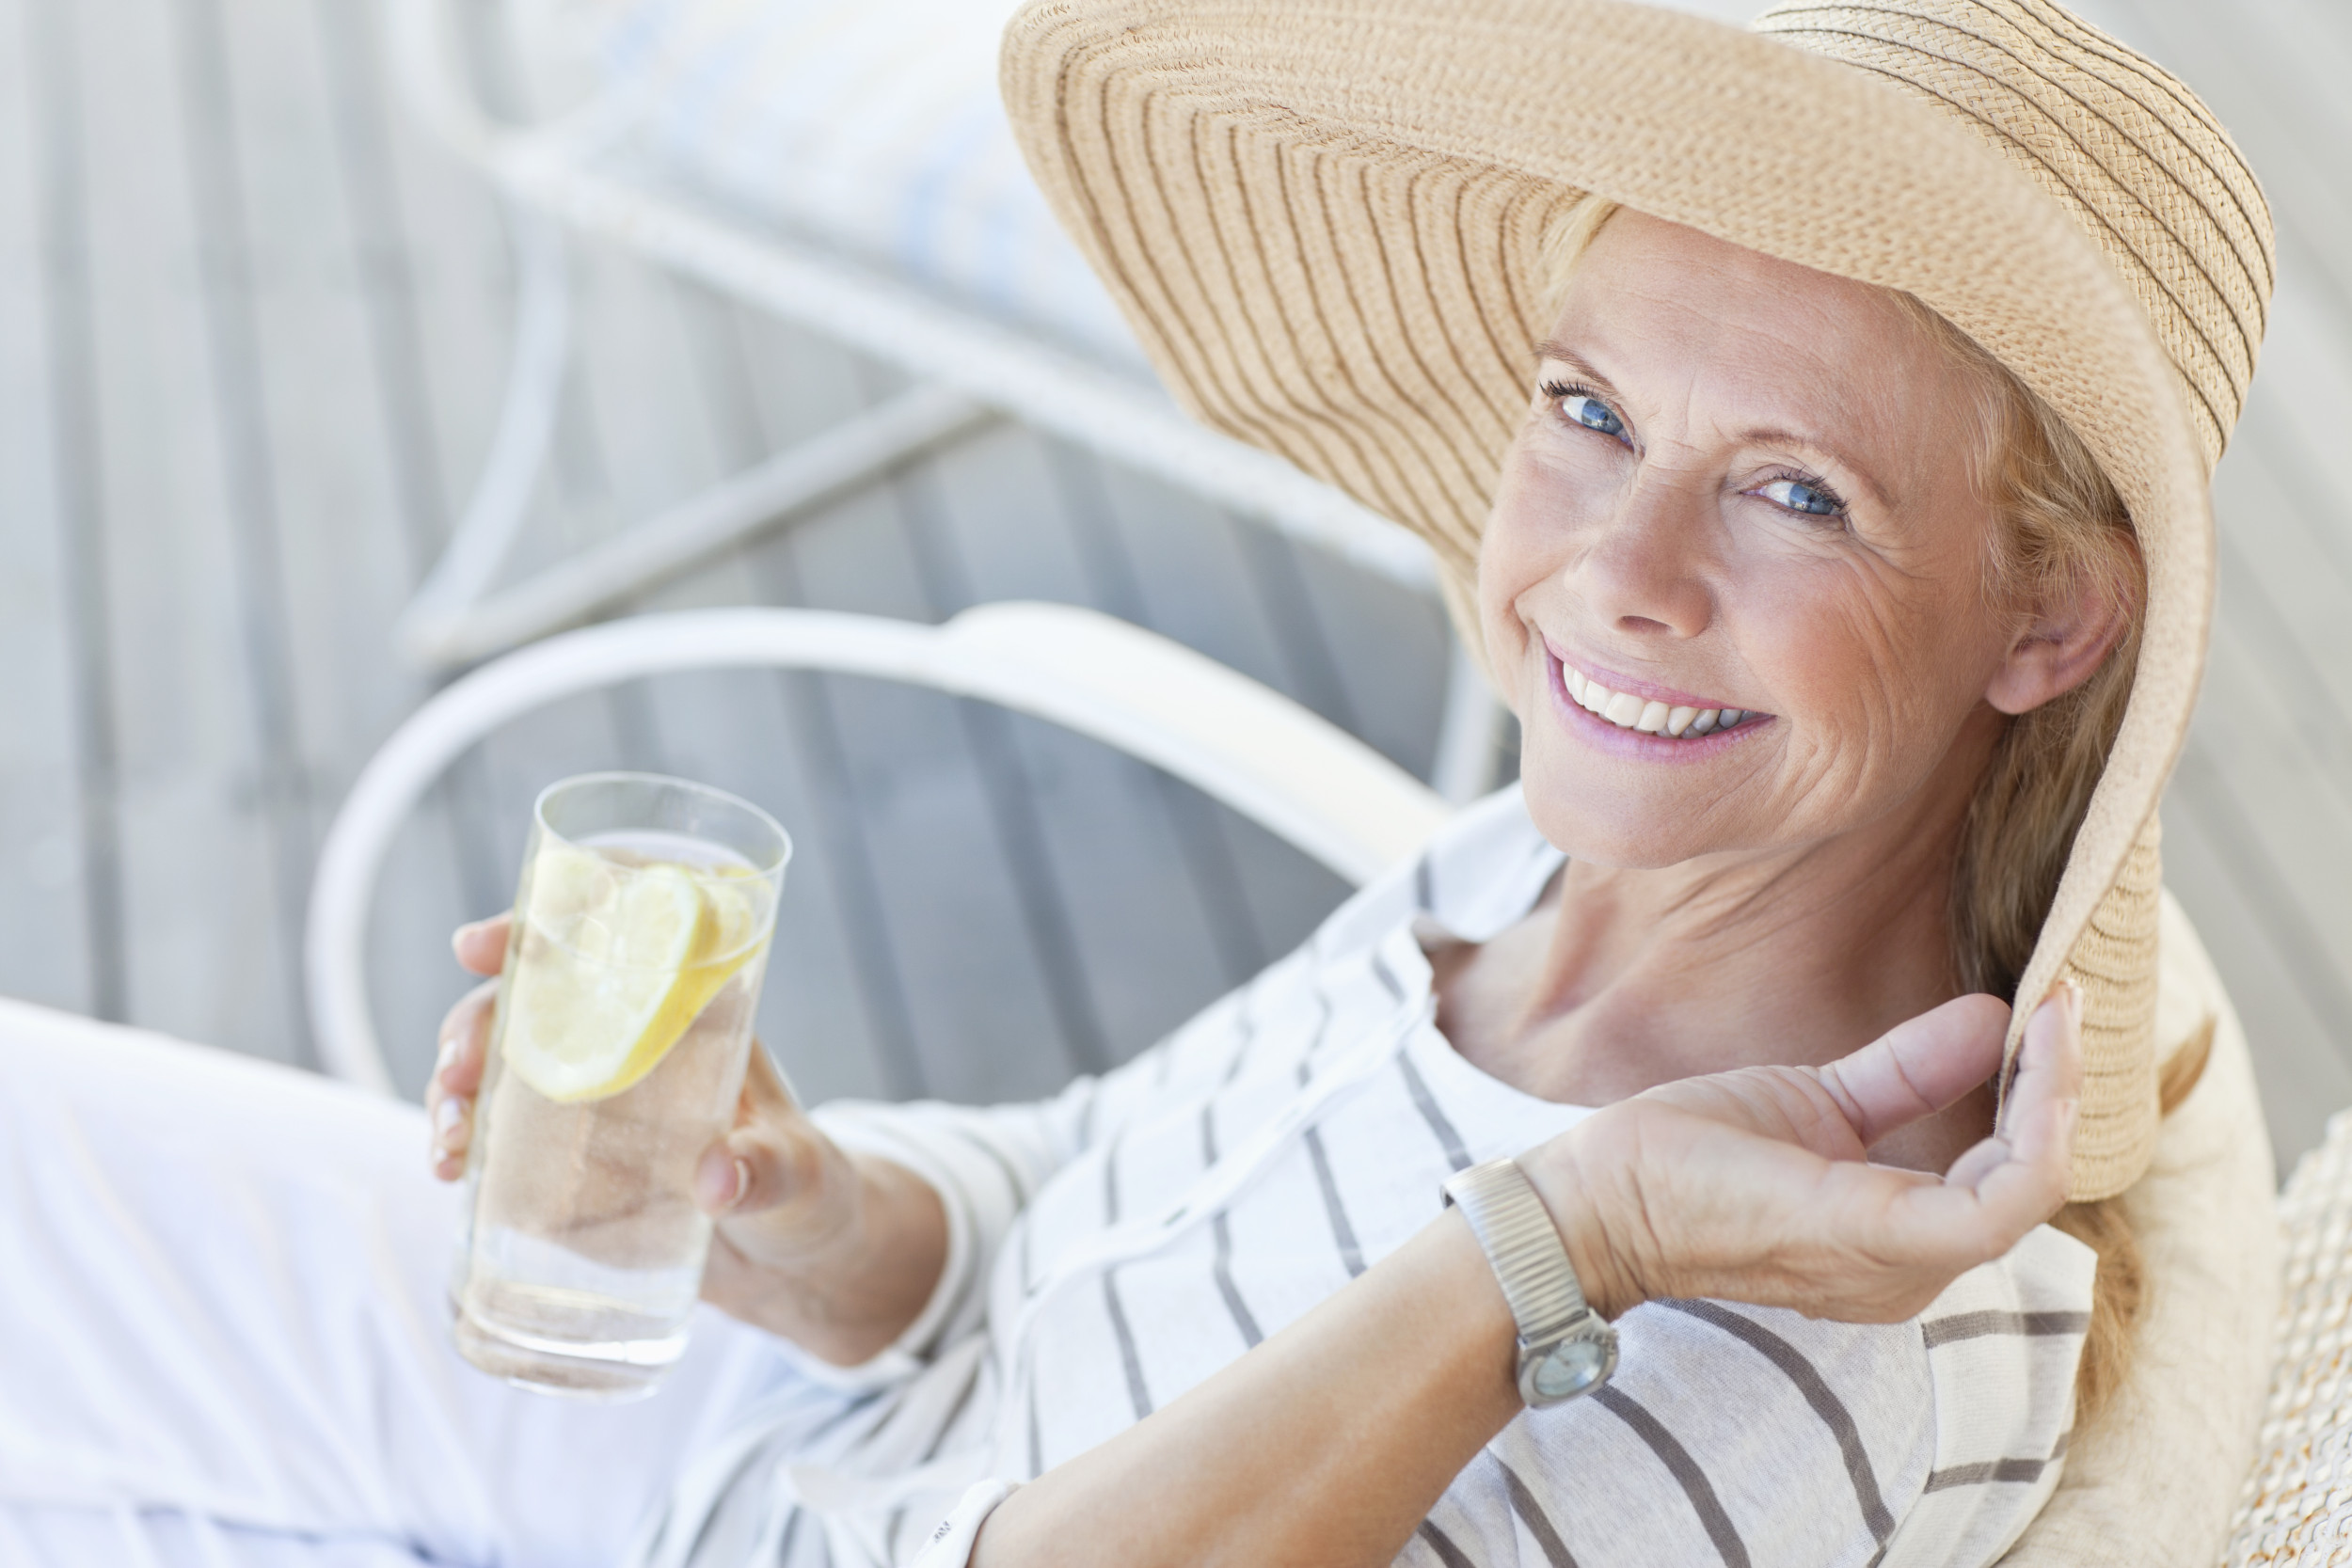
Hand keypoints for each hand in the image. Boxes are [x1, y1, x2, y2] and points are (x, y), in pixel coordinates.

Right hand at [426, 914, 941, 1361]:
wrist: (795, 1263)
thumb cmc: (811, 1190)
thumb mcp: (798, 1173)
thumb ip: (768, 1170)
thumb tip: (719, 1180)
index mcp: (690, 1013)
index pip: (609, 941)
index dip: (538, 926)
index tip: (478, 944)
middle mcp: (630, 1043)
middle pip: (528, 1001)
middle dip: (474, 1024)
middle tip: (461, 1073)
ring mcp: (592, 1102)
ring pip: (498, 1066)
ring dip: (455, 1091)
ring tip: (450, 1148)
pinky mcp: (570, 1161)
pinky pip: (500, 1137)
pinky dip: (464, 1145)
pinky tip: (451, 1174)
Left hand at [1530, 982, 2082, 1322]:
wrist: (1603, 1194)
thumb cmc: (1696, 1157)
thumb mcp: (1822, 1101)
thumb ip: (1908, 1073)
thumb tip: (1991, 1019)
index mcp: (1904, 1239)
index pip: (2010, 1174)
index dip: (2042, 1092)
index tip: (2052, 1006)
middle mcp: (1915, 1267)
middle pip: (2033, 1178)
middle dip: (2062, 1083)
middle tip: (2068, 996)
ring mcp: (1898, 1260)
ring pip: (2032, 1184)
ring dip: (2058, 1090)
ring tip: (2059, 1009)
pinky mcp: (1872, 1233)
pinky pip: (1997, 1201)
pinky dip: (2031, 1121)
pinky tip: (2028, 1046)